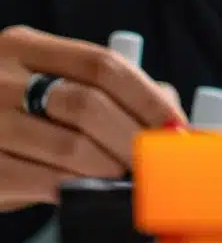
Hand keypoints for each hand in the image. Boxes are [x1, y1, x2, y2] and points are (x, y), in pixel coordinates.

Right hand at [0, 26, 184, 210]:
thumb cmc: (20, 120)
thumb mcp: (50, 90)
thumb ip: (107, 93)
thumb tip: (174, 121)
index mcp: (23, 48)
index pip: (103, 65)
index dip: (149, 100)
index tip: (179, 129)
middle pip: (88, 104)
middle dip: (134, 139)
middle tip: (157, 163)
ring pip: (70, 146)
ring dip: (111, 168)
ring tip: (127, 180)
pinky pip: (43, 182)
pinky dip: (79, 190)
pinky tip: (91, 194)